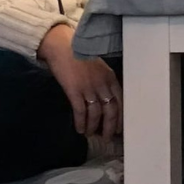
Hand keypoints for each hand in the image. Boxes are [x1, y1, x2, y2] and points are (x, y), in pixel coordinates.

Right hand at [38, 25, 122, 140]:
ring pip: (96, 113)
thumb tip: (106, 101)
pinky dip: (81, 122)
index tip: (119, 129)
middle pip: (111, 111)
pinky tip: (79, 129)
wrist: (62, 46)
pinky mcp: (74, 90)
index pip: (121, 101)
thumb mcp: (99, 67)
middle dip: (109, 127)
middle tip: (106, 138)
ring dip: (93, 126)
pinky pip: (80, 111)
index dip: (120, 117)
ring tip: (90, 134)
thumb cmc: (79, 56)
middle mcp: (102, 84)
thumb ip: (104, 82)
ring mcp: (89, 87)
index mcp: (111, 77)